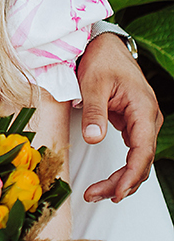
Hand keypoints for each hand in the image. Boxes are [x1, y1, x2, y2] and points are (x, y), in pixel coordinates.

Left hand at [76, 32, 162, 201]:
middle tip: (95, 194)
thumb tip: (93, 138)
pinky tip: (109, 181)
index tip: (117, 192)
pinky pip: (134, 152)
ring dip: (121, 179)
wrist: (104, 45)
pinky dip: (122, 168)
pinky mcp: (134, 123)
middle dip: (121, 183)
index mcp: (143, 109)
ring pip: (139, 160)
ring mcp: (142, 122)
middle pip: (141, 161)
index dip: (131, 175)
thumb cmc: (101, 60)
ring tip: (97, 193)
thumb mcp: (93, 84)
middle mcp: (148, 118)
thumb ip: (93, 112)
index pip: (143, 151)